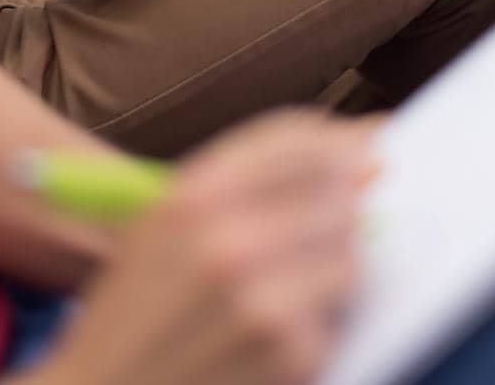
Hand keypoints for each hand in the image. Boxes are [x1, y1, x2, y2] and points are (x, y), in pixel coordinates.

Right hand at [26, 112, 377, 384]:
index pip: (295, 140)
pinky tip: (273, 331)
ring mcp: (265, 300)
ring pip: (349, 255)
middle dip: (338, 207)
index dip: (335, 139)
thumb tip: (361, 154)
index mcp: (190, 197)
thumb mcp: (159, 226)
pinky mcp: (292, 354)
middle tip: (314, 230)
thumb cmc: (132, 313)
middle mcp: (229, 241)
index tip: (359, 145)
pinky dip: (318, 320)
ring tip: (283, 286)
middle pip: (335, 192)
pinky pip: (337, 316)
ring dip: (331, 266)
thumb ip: (243, 183)